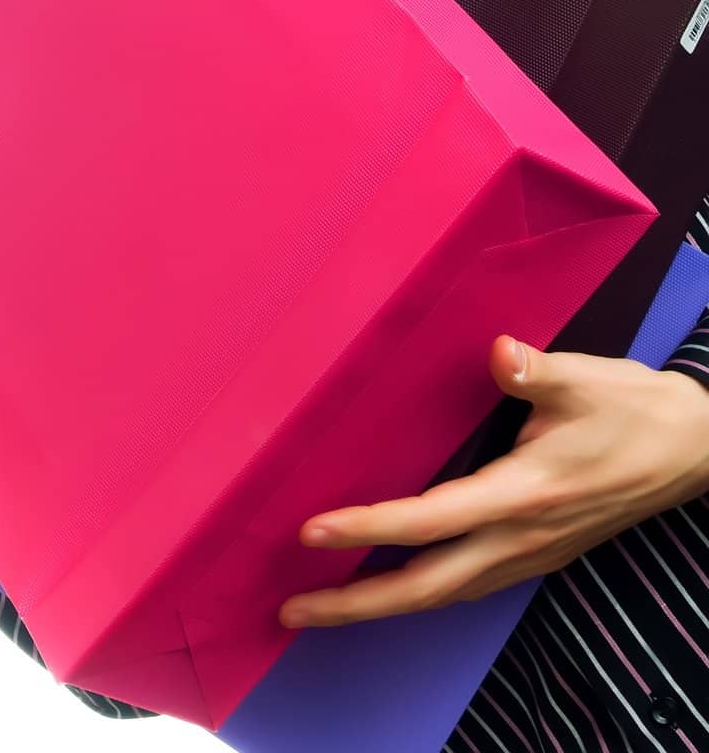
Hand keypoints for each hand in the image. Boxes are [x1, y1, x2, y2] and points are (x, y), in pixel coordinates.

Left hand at [278, 334, 708, 628]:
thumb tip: (499, 351)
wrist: (693, 449)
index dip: (370, 528)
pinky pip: (464, 586)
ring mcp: (528, 554)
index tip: (312, 531)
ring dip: (380, 606)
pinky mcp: (535, 554)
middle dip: (355, 603)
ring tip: (321, 607)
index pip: (432, 520)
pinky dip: (418, 593)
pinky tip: (388, 588)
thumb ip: (537, 370)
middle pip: (426, 586)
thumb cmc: (634, 410)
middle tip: (291, 608)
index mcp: (525, 494)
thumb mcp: (588, 379)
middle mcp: (520, 537)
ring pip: (444, 593)